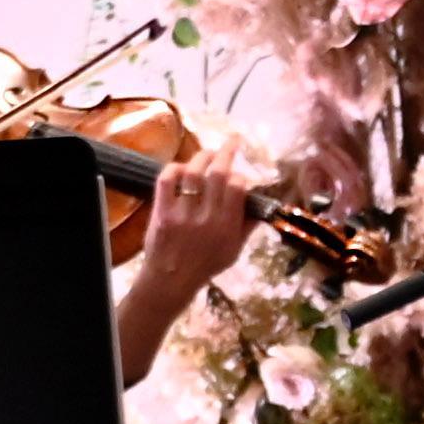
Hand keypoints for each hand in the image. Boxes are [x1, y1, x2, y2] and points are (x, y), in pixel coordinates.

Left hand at [136, 139, 258, 298]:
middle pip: (217, 173)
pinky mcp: (162, 212)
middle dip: (226, 152)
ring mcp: (182, 214)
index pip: (237, 187)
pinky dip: (174, 169)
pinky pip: (166, 181)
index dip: (240, 175)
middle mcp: (207, 218)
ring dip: (202, 157)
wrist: (171, 280)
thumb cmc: (206, 265)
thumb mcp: (234, 251)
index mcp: (227, 226)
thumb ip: (247, 226)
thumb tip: (261, 206)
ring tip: (208, 154)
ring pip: (193, 173)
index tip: (239, 175)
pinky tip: (181, 169)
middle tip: (231, 143)